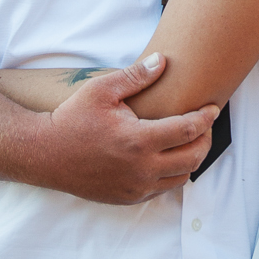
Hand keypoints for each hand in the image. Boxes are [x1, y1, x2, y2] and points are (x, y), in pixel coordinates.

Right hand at [35, 55, 219, 204]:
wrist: (45, 154)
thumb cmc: (72, 118)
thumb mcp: (102, 90)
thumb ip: (135, 76)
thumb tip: (162, 60)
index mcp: (138, 140)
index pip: (187, 131)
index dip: (205, 118)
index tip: (213, 108)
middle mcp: (141, 168)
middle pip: (193, 157)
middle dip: (205, 139)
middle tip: (205, 124)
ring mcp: (135, 187)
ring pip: (181, 177)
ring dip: (192, 158)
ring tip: (190, 140)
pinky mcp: (128, 197)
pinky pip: (163, 189)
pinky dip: (173, 173)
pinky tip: (169, 157)